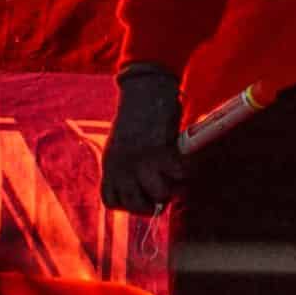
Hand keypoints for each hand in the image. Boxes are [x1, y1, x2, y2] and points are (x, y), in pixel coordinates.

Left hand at [100, 65, 185, 215]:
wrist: (144, 89)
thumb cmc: (138, 115)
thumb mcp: (122, 145)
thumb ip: (128, 166)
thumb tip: (147, 186)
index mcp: (109, 166)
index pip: (112, 202)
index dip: (129, 205)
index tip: (143, 197)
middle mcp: (121, 167)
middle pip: (135, 205)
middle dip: (153, 204)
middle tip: (165, 191)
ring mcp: (140, 160)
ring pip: (158, 194)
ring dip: (172, 189)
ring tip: (178, 179)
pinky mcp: (160, 150)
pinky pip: (178, 173)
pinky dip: (186, 171)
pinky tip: (186, 162)